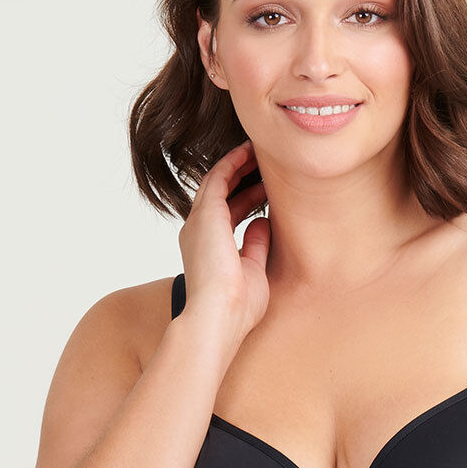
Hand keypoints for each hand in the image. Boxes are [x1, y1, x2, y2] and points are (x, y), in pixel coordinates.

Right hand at [178, 139, 271, 352]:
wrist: (219, 317)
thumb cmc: (237, 308)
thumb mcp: (253, 270)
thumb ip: (256, 245)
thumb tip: (264, 223)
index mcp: (209, 249)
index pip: (230, 214)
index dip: (248, 198)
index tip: (267, 188)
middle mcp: (199, 233)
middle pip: (221, 194)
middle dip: (242, 176)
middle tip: (264, 162)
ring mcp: (199, 222)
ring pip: (218, 181)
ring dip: (238, 164)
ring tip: (259, 150)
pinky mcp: (205, 215)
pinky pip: (218, 178)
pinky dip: (233, 163)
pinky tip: (248, 151)